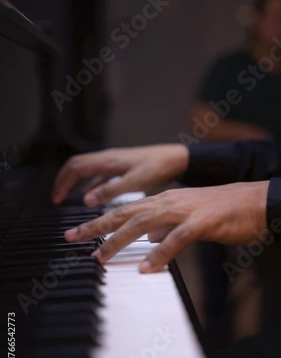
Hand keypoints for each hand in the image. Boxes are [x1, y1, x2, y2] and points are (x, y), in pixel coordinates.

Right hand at [53, 145, 188, 204]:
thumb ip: (110, 191)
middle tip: (57, 198)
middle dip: (64, 181)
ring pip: (86, 169)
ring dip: (75, 182)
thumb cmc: (158, 167)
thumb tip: (86, 200)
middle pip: (76, 166)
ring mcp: (113, 161)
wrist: (176, 158)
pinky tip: (91, 195)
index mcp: (108, 161)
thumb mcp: (134, 182)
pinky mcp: (121, 166)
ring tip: (68, 197)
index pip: (75, 168)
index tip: (57, 199)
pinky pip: (98, 174)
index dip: (63, 182)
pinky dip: (89, 184)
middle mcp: (107, 158)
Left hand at [64, 181, 268, 272]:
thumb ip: (166, 229)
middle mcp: (168, 202)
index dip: (99, 221)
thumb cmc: (221, 211)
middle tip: (72, 238)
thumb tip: (150, 242)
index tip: (78, 232)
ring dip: (119, 240)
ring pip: (143, 223)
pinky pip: (176, 239)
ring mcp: (183, 211)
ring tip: (101, 257)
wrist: (252, 201)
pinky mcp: (201, 222)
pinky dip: (159, 254)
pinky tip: (146, 268)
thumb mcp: (187, 217)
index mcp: (163, 201)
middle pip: (125, 213)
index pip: (124, 210)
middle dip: (96, 226)